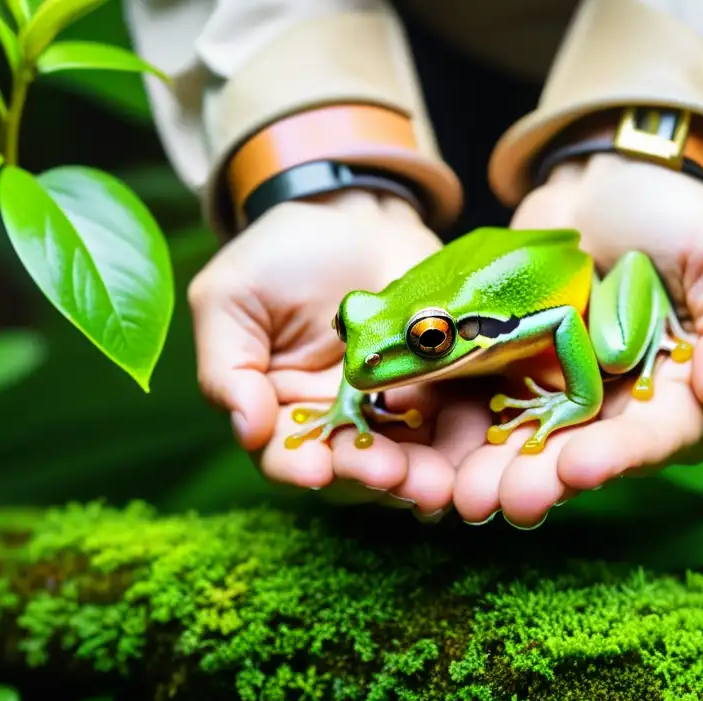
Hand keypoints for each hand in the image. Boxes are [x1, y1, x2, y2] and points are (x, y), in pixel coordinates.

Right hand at [186, 190, 460, 514]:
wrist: (355, 215)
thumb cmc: (279, 255)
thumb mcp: (231, 298)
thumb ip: (227, 366)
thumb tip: (246, 429)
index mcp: (281, 411)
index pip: (284, 456)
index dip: (298, 467)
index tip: (316, 470)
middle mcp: (338, 424)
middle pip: (352, 470)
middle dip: (371, 477)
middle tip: (392, 476)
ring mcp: (393, 412)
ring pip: (408, 460)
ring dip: (422, 476)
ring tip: (436, 482)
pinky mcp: (442, 391)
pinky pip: (455, 426)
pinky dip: (464, 445)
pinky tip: (474, 452)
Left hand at [452, 153, 702, 527]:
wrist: (604, 178)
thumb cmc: (678, 213)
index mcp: (679, 392)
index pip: (657, 437)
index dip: (621, 456)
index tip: (582, 469)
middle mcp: (617, 406)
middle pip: (584, 454)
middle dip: (545, 480)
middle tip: (507, 503)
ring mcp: (559, 390)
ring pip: (528, 442)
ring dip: (496, 472)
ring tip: (465, 497)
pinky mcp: (511, 368)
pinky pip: (483, 403)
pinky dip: (458, 431)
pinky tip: (430, 454)